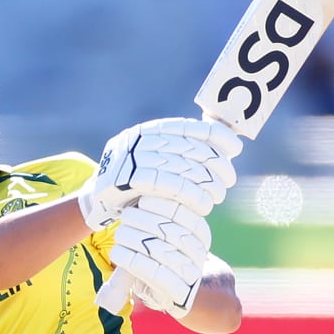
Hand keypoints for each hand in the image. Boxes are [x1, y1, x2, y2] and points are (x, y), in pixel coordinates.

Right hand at [75, 117, 242, 229]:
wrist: (98, 200)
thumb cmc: (136, 180)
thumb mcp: (157, 158)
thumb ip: (184, 150)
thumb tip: (225, 139)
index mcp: (150, 130)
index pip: (190, 128)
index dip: (216, 136)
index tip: (236, 148)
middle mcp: (140, 140)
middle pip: (190, 149)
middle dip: (216, 165)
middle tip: (228, 180)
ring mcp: (131, 159)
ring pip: (182, 168)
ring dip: (207, 184)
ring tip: (217, 196)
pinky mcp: (125, 180)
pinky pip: (168, 184)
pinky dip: (191, 195)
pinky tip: (203, 205)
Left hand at [108, 197, 211, 317]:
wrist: (179, 293)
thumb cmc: (162, 255)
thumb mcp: (164, 231)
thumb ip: (157, 214)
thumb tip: (139, 187)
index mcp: (200, 233)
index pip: (185, 211)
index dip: (162, 202)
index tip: (141, 199)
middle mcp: (199, 252)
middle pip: (170, 229)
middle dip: (144, 220)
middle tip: (125, 216)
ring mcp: (191, 273)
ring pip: (160, 251)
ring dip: (134, 239)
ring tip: (119, 234)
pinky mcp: (180, 293)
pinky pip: (155, 274)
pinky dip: (133, 262)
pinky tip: (118, 254)